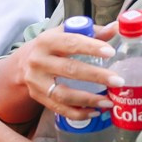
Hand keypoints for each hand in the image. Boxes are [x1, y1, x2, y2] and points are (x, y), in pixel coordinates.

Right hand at [0, 23, 115, 123]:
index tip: (111, 52)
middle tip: (118, 81)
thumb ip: (92, 32)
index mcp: (47, 41)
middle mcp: (38, 61)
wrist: (23, 63)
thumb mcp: (66, 34)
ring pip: (63, 94)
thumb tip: (117, 27)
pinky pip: (59, 109)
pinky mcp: (38, 97)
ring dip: (88, 99)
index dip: (91, 47)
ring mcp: (36, 81)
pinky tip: (94, 111)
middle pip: (69, 70)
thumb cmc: (52, 46)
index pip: (71, 43)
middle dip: (96, 76)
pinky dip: (78, 113)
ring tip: (108, 101)